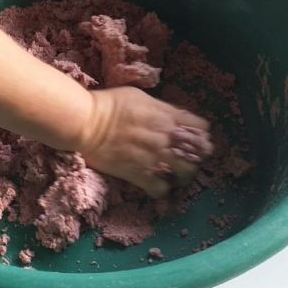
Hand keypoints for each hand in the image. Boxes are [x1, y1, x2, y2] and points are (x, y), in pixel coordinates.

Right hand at [77, 87, 213, 197]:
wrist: (85, 122)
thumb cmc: (108, 104)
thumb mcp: (140, 97)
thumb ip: (159, 108)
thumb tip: (169, 115)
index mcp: (167, 116)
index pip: (201, 127)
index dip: (201, 134)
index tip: (194, 138)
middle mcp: (166, 138)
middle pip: (200, 153)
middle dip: (196, 156)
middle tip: (187, 159)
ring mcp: (154, 157)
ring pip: (186, 173)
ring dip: (183, 175)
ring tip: (174, 175)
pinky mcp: (140, 174)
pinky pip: (161, 190)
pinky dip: (161, 190)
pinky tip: (156, 186)